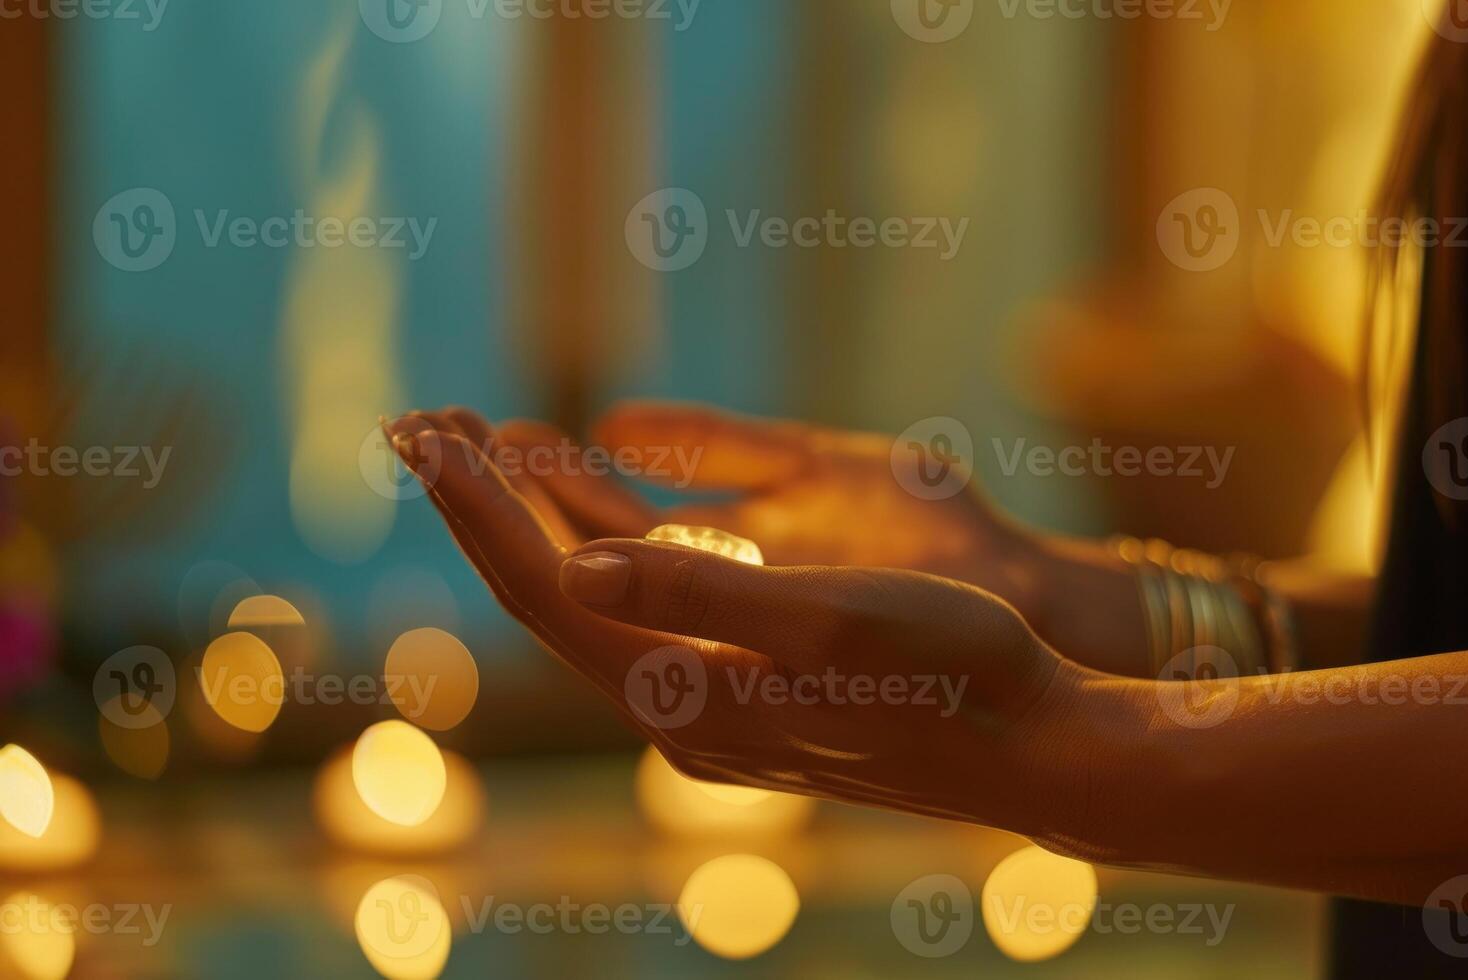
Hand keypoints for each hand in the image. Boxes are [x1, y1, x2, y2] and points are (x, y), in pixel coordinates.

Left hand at [383, 408, 1121, 842]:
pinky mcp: (746, 691)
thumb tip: (573, 563)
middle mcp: (680, 711)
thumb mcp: (832, 617)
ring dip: (537, 521)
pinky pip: (645, 609)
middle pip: (551, 595)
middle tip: (421, 422)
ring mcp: (711, 705)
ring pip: (596, 600)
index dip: (480, 508)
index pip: (549, 590)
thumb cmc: (953, 671)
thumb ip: (701, 591)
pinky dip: (603, 546)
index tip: (422, 431)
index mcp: (687, 694)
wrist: (1034, 745)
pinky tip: (594, 508)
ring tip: (484, 445)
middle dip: (483, 507)